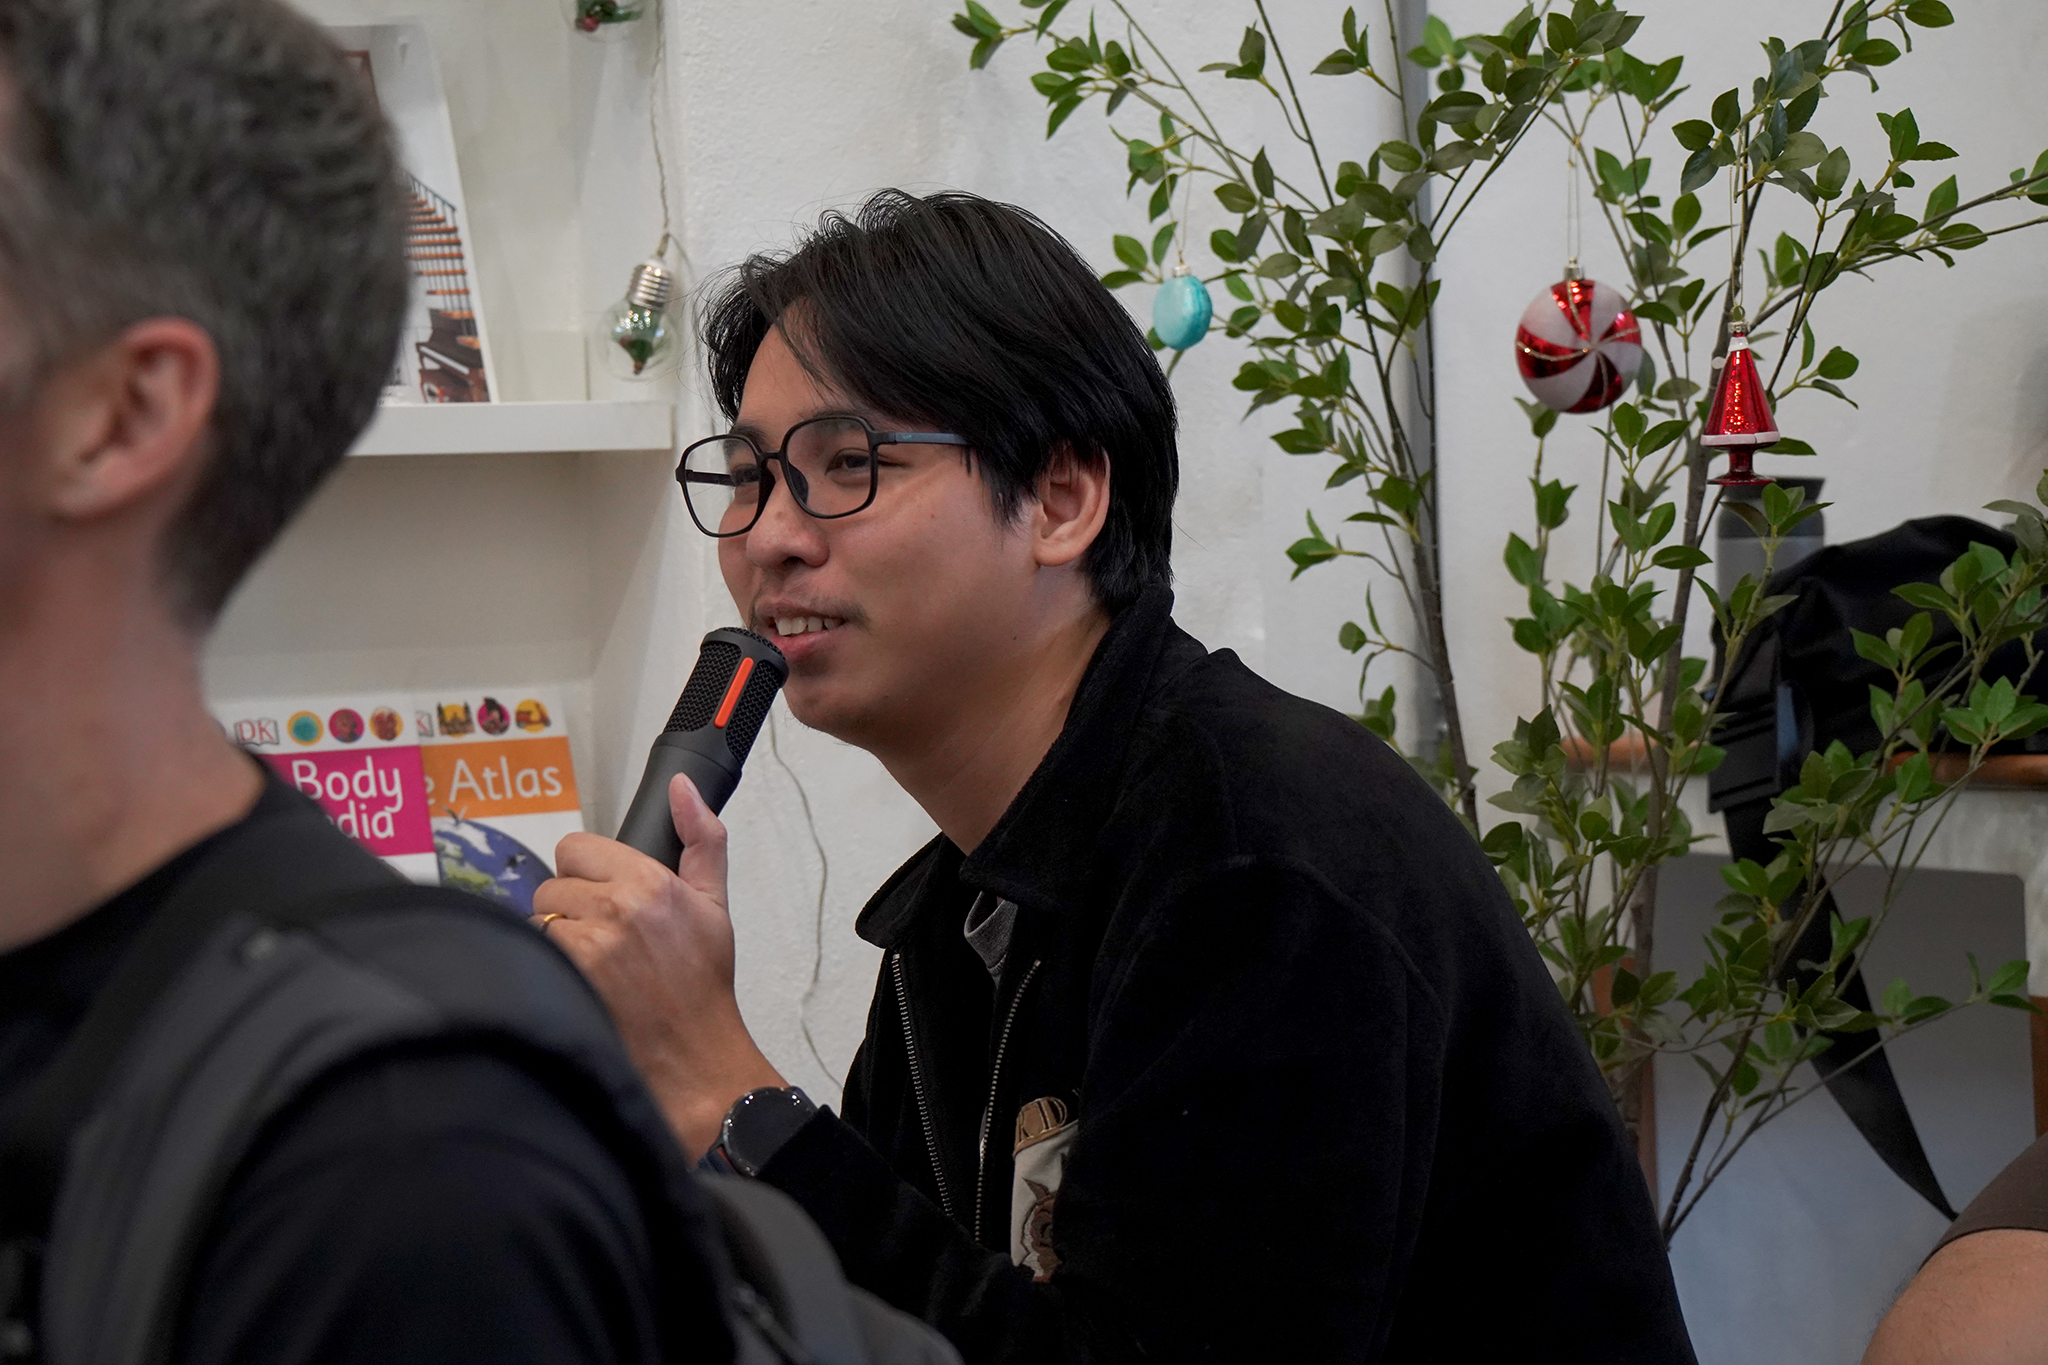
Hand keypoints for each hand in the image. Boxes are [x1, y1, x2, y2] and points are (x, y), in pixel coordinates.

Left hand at [533, 774, 784, 1156]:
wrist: (692, 1055)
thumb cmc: (700, 985)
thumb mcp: (714, 904)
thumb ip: (702, 839)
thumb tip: (682, 789)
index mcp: (650, 882)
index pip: (576, 847)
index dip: (588, 872)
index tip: (606, 895)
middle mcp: (616, 908)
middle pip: (552, 883)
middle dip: (572, 907)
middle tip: (604, 937)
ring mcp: (586, 946)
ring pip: (538, 918)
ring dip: (556, 938)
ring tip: (593, 963)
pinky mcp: (565, 978)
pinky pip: (534, 952)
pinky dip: (550, 966)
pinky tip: (581, 983)